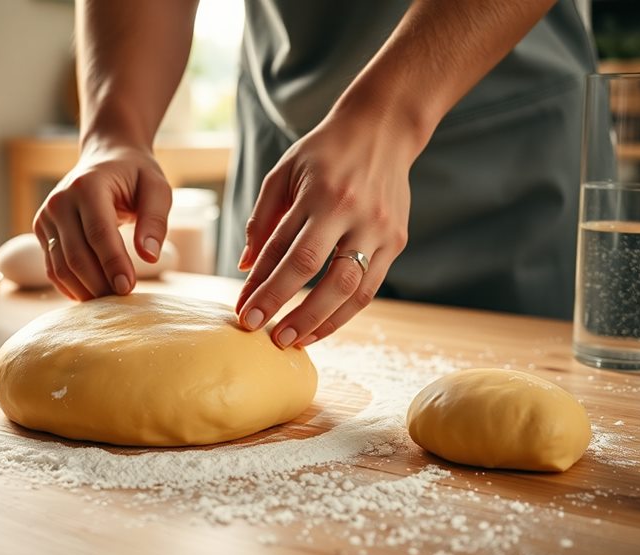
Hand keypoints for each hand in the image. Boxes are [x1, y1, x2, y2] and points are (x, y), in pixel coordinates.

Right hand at [33, 141, 171, 299]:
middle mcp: (60, 201)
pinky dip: (71, 287)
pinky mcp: (43, 231)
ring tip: (110, 301)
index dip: (112, 264)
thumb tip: (149, 257)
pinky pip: (53, 268)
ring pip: (60, 267)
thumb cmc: (136, 175)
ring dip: (85, 290)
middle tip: (123, 299)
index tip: (128, 288)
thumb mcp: (156, 189)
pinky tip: (93, 295)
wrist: (106, 158)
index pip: (98, 233)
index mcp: (88, 186)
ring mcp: (46, 217)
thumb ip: (155, 221)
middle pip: (76, 255)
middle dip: (100, 283)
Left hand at [234, 109, 414, 347]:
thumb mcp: (284, 172)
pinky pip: (369, 288)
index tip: (243, 311)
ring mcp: (380, 228)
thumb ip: (262, 219)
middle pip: (314, 271)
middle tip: (262, 334)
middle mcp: (352, 212)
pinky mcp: (397, 241)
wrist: (383, 129)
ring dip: (317, 321)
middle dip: (285, 307)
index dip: (261, 285)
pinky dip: (343, 314)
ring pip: (348, 288)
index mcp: (319, 193)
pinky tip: (320, 328)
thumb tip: (246, 268)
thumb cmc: (324, 152)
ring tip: (291, 341)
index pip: (283, 249)